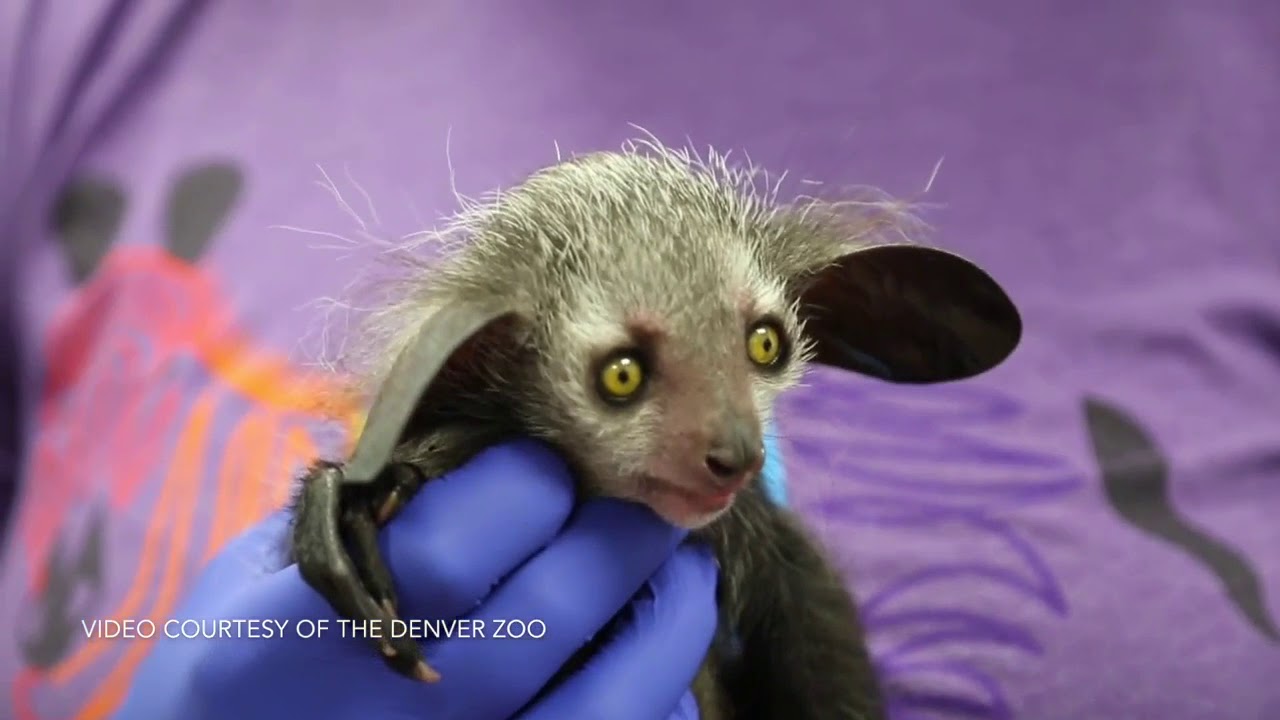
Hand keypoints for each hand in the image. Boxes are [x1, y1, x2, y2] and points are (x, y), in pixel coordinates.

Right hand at [112, 440, 717, 719]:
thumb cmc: (251, 662)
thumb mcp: (264, 574)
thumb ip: (360, 507)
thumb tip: (502, 439)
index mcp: (285, 645)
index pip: (446, 551)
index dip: (520, 490)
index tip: (545, 466)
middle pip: (547, 616)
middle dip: (619, 533)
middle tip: (640, 497)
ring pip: (611, 700)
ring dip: (670, 612)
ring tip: (678, 567)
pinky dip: (663, 695)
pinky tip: (652, 651)